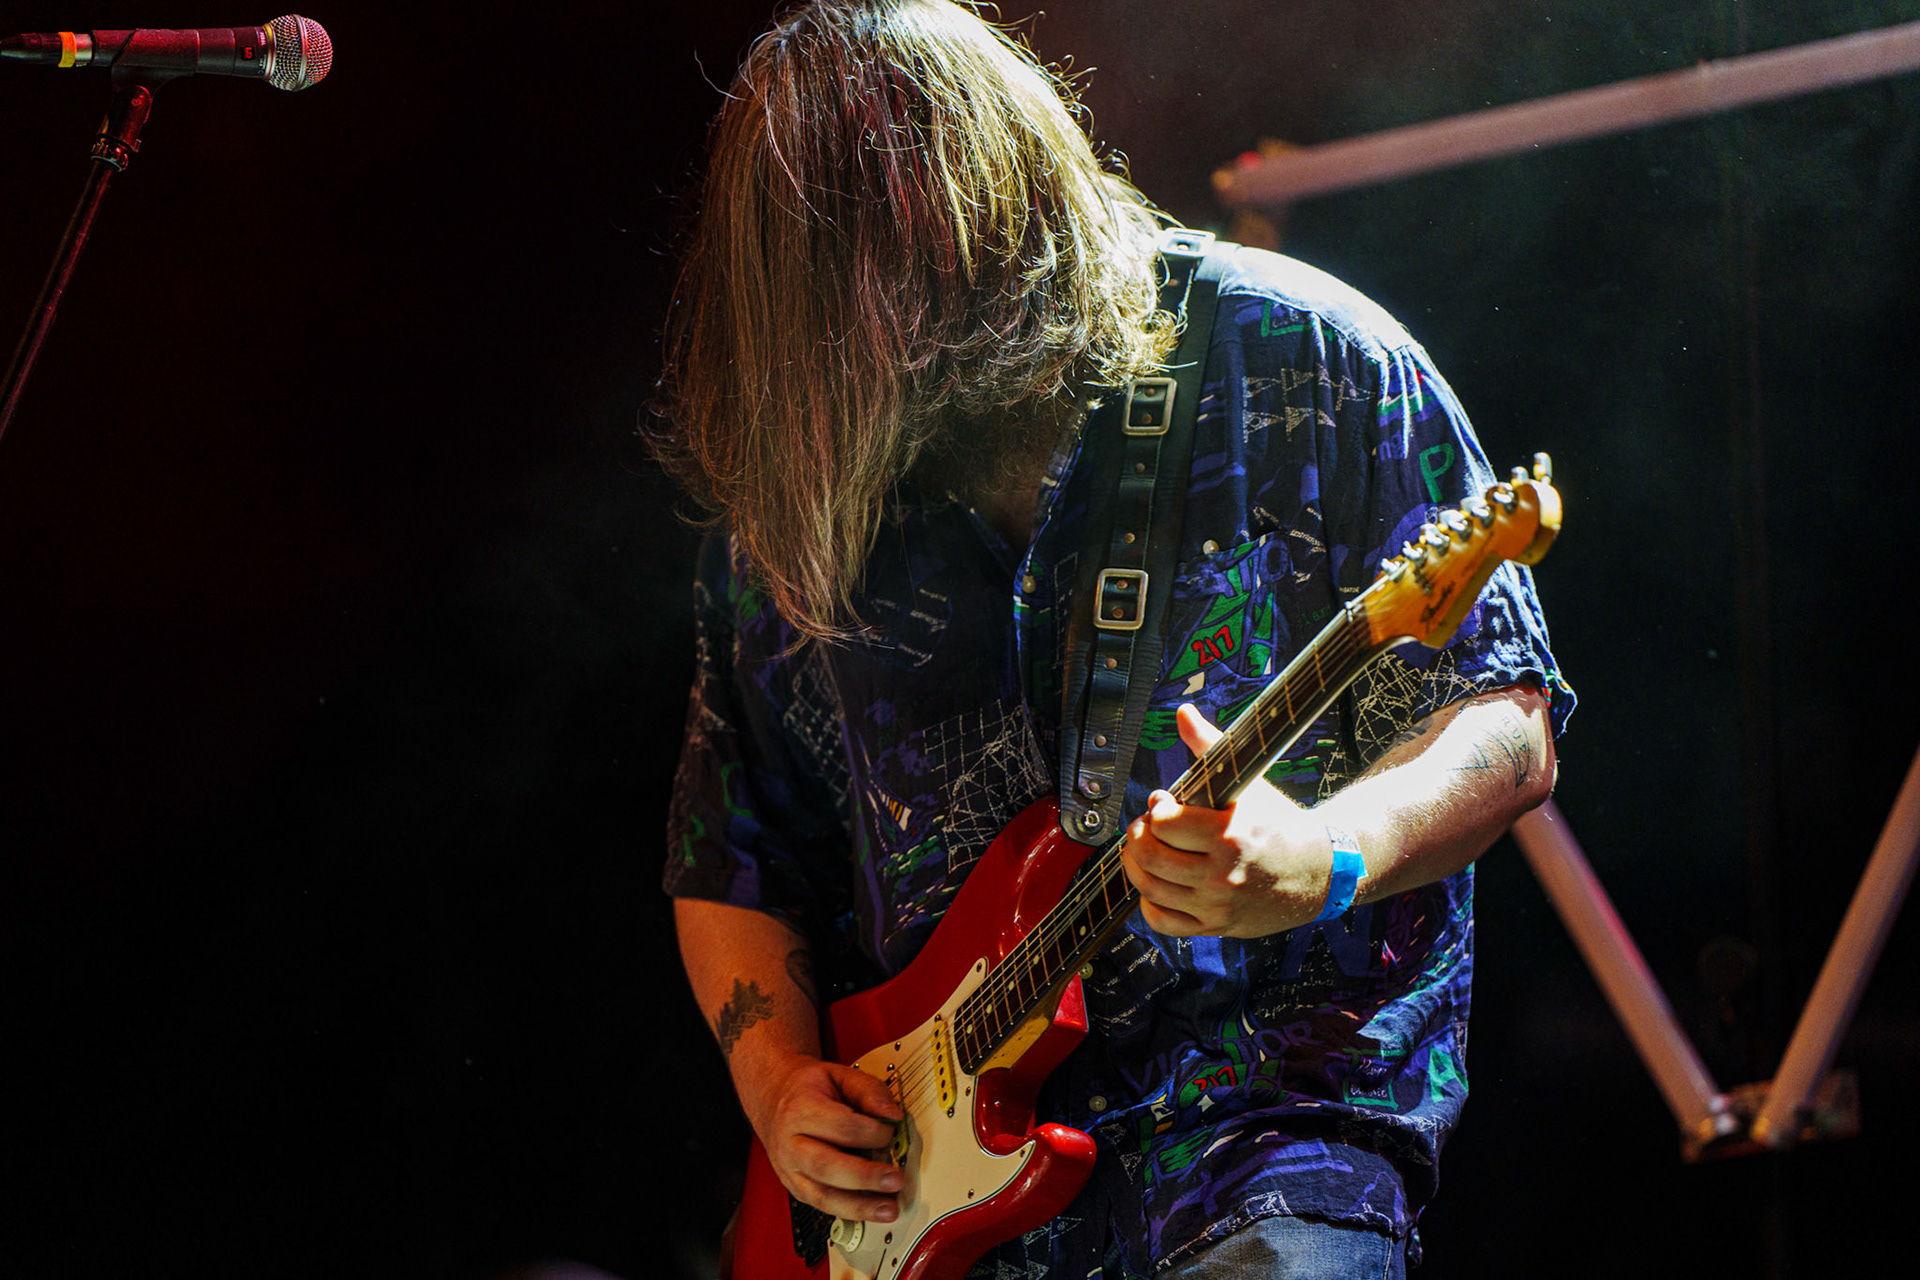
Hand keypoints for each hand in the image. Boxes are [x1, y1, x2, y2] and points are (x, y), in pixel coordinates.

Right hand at [748, 1051, 906, 1222]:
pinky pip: (821, 1205)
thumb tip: (892, 1114)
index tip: (892, 1130)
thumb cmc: (809, 1088)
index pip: (842, 1126)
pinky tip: (870, 1212)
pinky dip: (847, 1212)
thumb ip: (868, 1091)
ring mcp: (789, 1169)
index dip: (873, 1131)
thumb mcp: (839, 1075)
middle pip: (827, 1166)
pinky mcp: (794, 1187)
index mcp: (800, 1109)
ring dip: (858, 1206)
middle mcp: (789, 1143)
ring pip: (821, 1195)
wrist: (773, 1098)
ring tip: (888, 1209)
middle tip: (895, 1180)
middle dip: (865, 1176)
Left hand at [1120, 703, 1335, 937]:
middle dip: (1137, 837)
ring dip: (1136, 866)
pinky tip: (1158, 884)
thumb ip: (1210, 746)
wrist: (1320, 871)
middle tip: (1145, 828)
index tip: (1165, 804)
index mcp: (1230, 834)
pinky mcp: (1217, 927)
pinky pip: (1163, 923)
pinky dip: (1149, 904)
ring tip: (1145, 851)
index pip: (1164, 823)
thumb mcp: (1248, 783)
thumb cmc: (1278, 823)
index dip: (1157, 809)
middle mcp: (1223, 875)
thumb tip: (1182, 712)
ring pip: (1150, 890)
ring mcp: (1218, 905)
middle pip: (1150, 857)